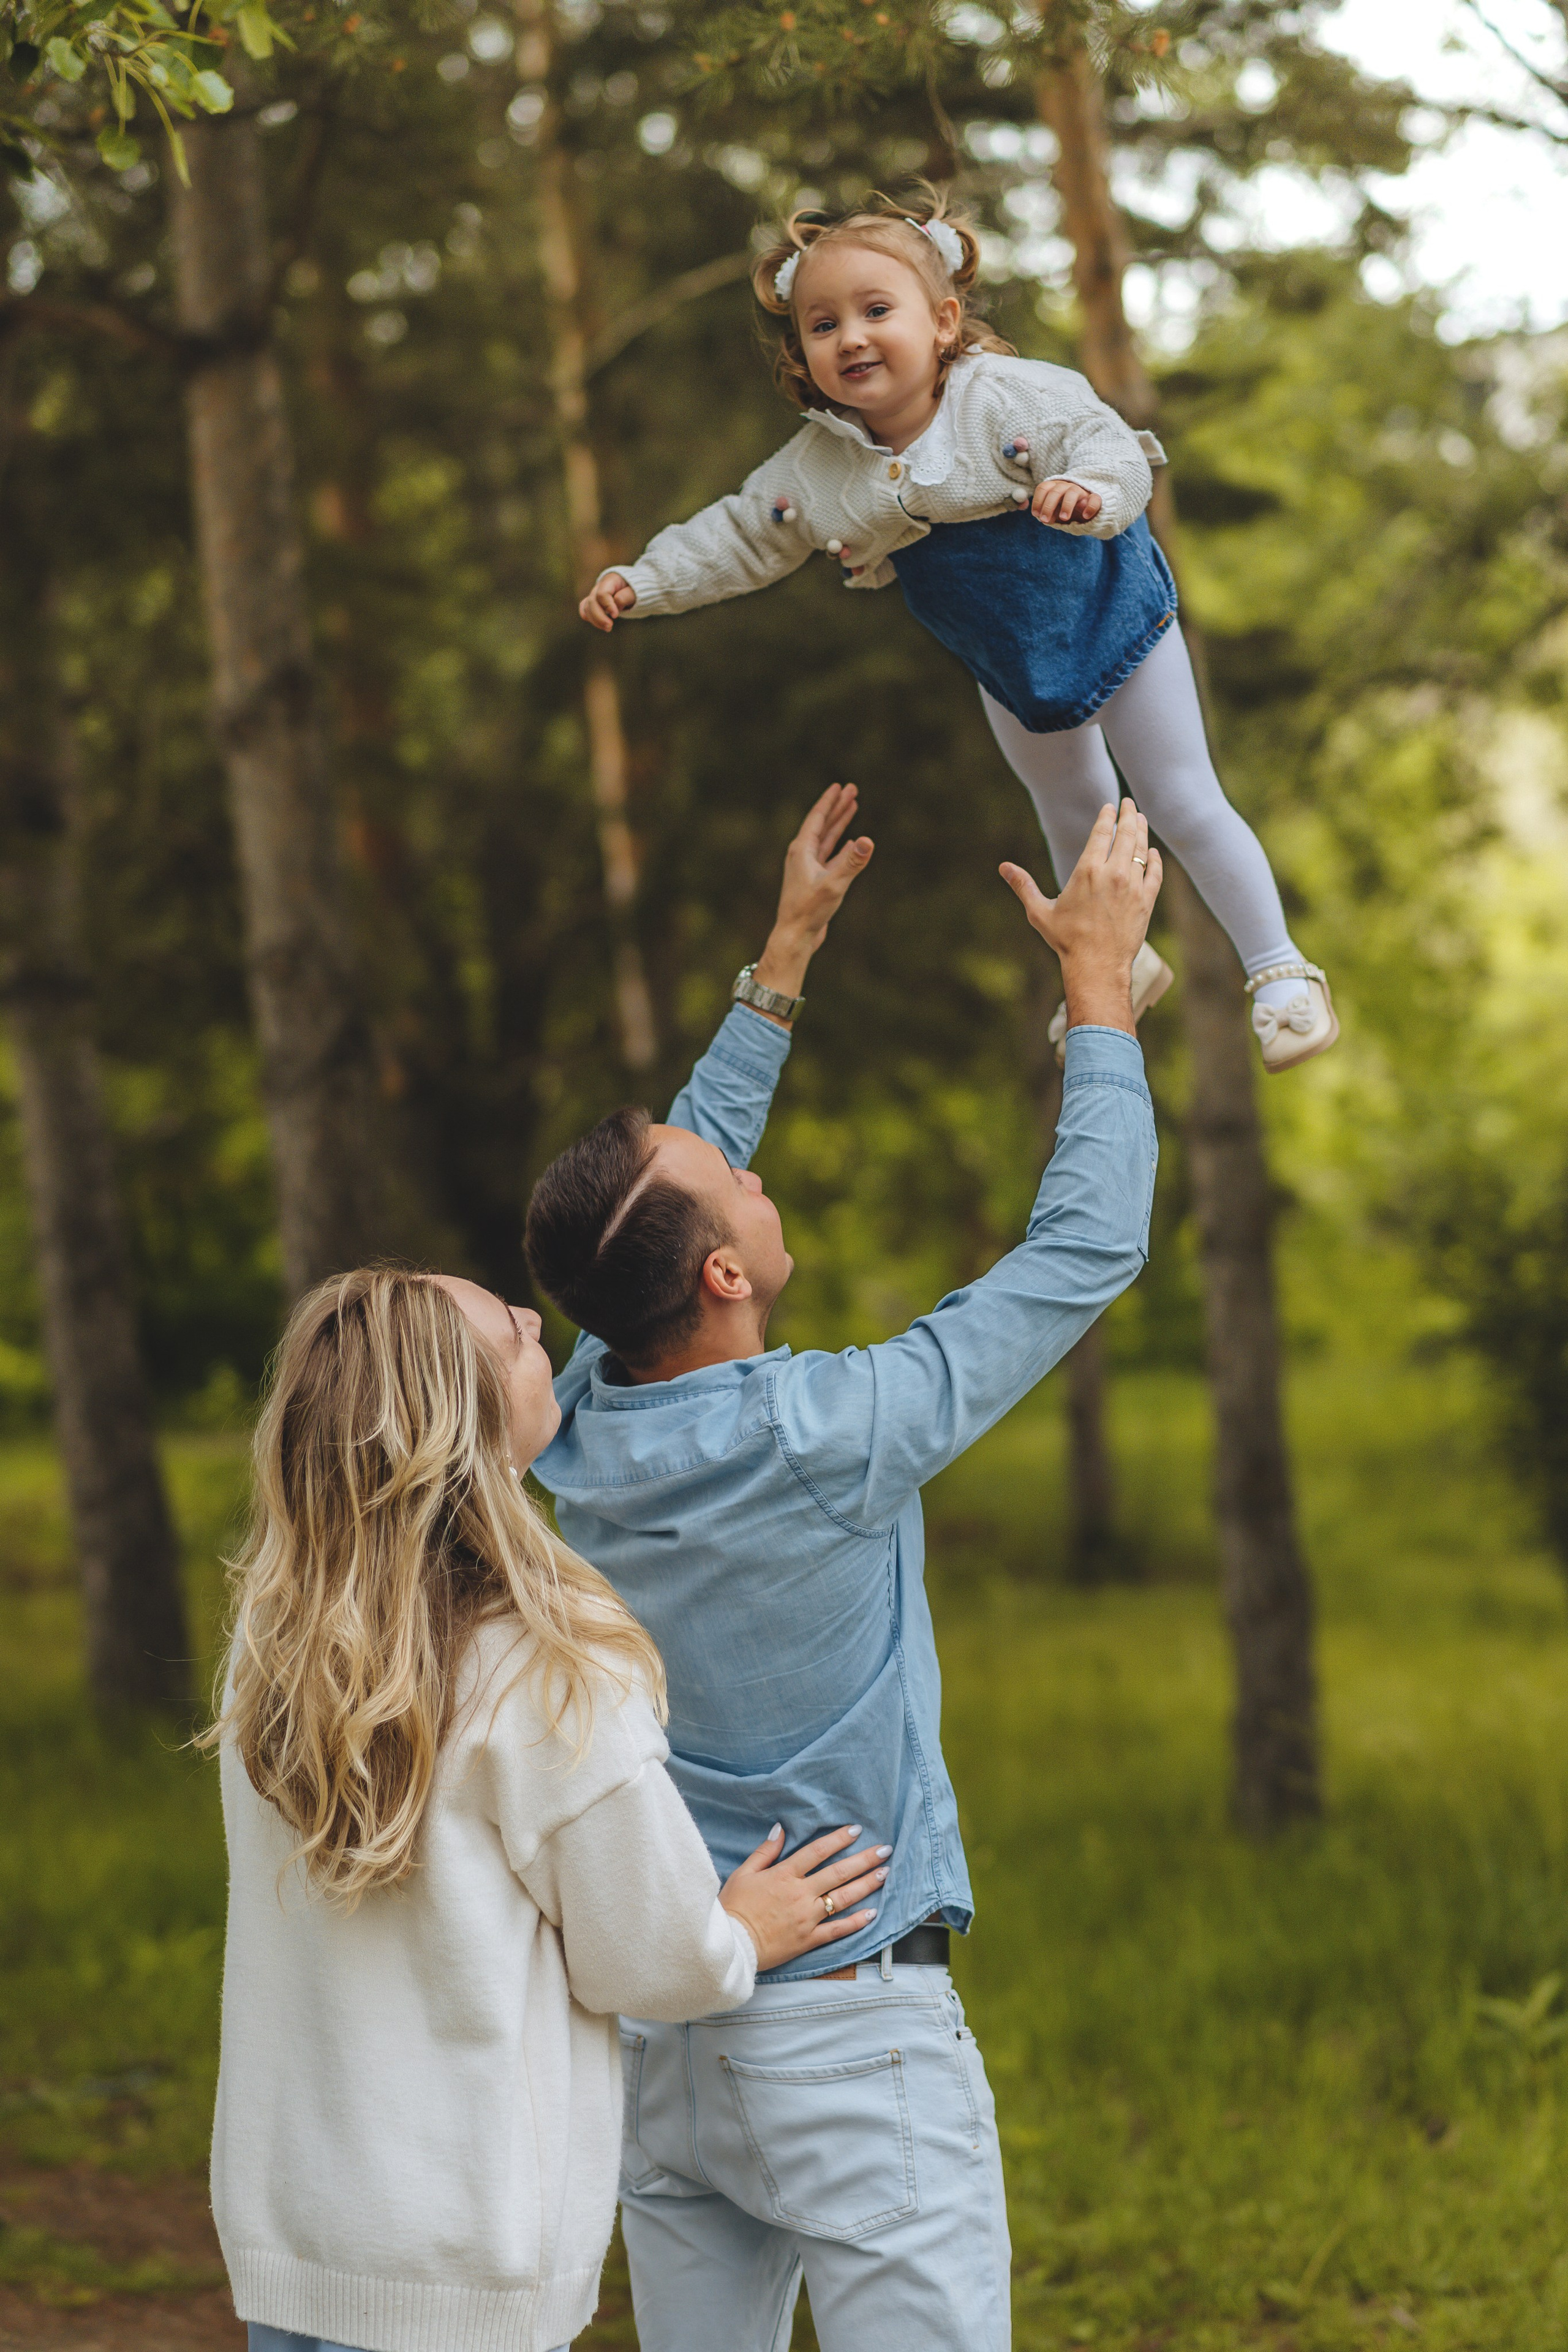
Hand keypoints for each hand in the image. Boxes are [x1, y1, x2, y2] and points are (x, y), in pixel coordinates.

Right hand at [580, 572, 636, 631]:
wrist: (630, 587)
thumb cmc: (633, 589)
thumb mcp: (634, 592)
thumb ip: (626, 596)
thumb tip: (615, 604)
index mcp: (610, 580)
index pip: (602, 594)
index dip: (607, 606)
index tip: (615, 615)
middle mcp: (599, 586)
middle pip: (592, 602)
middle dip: (599, 617)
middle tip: (610, 626)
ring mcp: (594, 594)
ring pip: (587, 607)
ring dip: (595, 620)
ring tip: (608, 628)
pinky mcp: (592, 602)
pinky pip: (584, 609)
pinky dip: (589, 618)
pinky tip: (599, 625)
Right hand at [720, 1822, 889, 1972]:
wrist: (732, 1945)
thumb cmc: (734, 1907)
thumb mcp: (744, 1873)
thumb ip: (765, 1851)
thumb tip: (781, 1829)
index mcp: (784, 1875)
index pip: (817, 1852)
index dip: (838, 1839)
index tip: (856, 1830)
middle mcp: (800, 1894)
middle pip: (838, 1873)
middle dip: (864, 1859)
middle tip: (885, 1849)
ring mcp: (807, 1918)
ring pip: (843, 1899)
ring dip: (866, 1885)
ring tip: (884, 1873)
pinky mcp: (809, 1939)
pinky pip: (837, 1930)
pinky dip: (856, 1922)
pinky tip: (872, 1913)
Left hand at [750, 782, 874, 1012]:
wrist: (795, 936)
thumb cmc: (809, 911)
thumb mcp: (833, 884)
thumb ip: (852, 862)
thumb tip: (867, 840)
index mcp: (801, 850)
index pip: (817, 818)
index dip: (829, 801)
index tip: (839, 786)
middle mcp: (802, 855)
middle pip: (823, 824)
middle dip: (838, 806)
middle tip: (852, 789)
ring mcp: (808, 868)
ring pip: (827, 838)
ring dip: (839, 823)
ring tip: (852, 806)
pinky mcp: (815, 880)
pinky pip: (829, 855)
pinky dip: (841, 845)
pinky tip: (851, 841)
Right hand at [1000, 798, 1161, 1034]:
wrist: (1097, 965)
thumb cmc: (1066, 940)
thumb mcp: (1040, 912)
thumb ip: (1024, 886)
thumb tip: (1003, 867)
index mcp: (1087, 871)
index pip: (1102, 832)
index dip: (1106, 817)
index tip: (1109, 806)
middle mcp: (1114, 873)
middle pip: (1127, 834)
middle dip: (1129, 815)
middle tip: (1129, 804)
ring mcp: (1133, 886)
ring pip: (1142, 850)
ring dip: (1142, 832)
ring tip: (1141, 820)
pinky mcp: (1147, 901)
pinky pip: (1155, 873)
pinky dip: (1155, 859)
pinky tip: (1153, 852)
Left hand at [1032, 477, 1101, 526]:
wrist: (1087, 512)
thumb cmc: (1066, 511)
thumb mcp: (1054, 514)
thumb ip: (1048, 516)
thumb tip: (1044, 519)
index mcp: (1054, 488)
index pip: (1043, 488)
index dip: (1037, 500)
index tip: (1035, 514)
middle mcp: (1067, 487)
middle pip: (1056, 491)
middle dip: (1048, 505)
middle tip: (1044, 520)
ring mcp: (1081, 491)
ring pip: (1073, 492)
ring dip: (1067, 505)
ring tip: (1064, 518)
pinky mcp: (1095, 498)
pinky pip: (1094, 499)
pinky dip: (1090, 507)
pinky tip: (1085, 516)